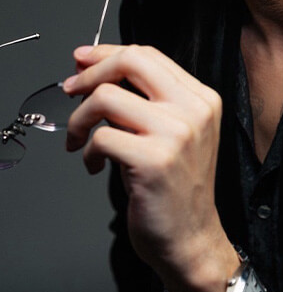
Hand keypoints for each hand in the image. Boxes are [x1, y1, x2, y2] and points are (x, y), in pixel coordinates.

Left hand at [63, 43, 238, 291]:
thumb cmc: (175, 187)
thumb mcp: (172, 132)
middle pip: (131, 61)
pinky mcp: (155, 160)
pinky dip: (87, 151)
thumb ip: (144, 100)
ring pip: (107, 97)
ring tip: (78, 138)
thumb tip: (94, 69)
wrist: (191, 238)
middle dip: (91, 72)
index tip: (82, 62)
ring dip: (80, 118)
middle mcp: (194, 109)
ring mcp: (177, 133)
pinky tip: (93, 165)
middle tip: (72, 89)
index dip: (108, 54)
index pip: (148, 55)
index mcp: (201, 98)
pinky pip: (102, 137)